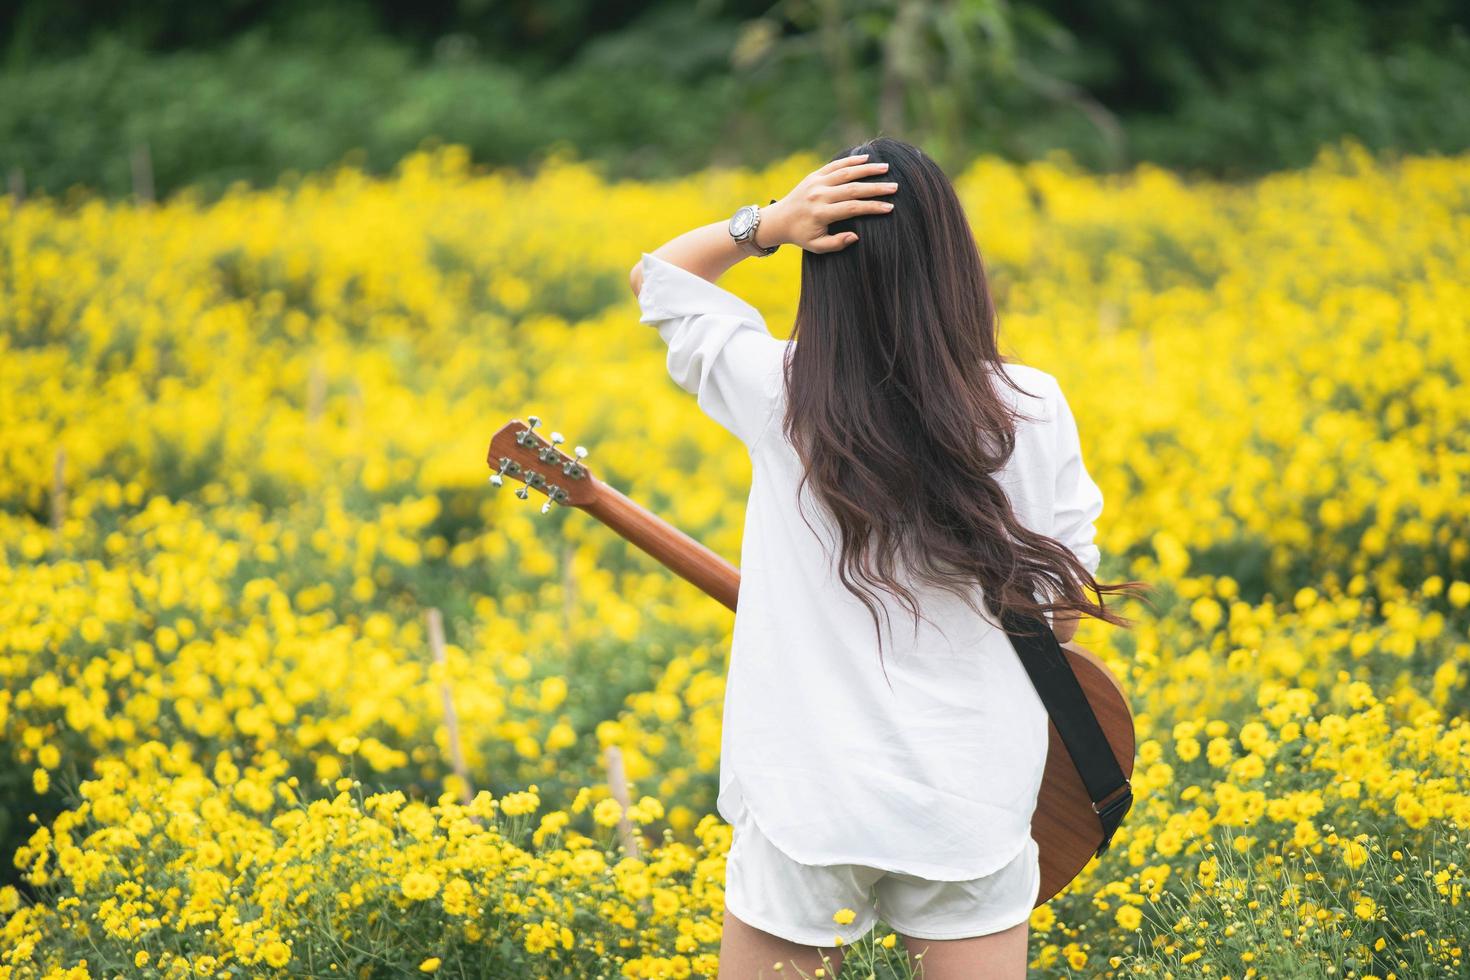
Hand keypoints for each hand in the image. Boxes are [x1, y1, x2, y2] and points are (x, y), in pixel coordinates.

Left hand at [760, 153, 898, 252]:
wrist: (779, 219)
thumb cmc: (802, 235)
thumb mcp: (817, 246)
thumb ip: (836, 243)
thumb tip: (856, 237)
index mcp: (821, 213)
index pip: (852, 208)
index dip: (872, 207)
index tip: (889, 207)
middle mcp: (819, 195)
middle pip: (852, 189)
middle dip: (876, 187)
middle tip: (895, 187)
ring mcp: (816, 183)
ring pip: (845, 173)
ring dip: (867, 169)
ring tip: (886, 168)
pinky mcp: (814, 175)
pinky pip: (835, 165)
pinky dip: (851, 161)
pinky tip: (866, 158)